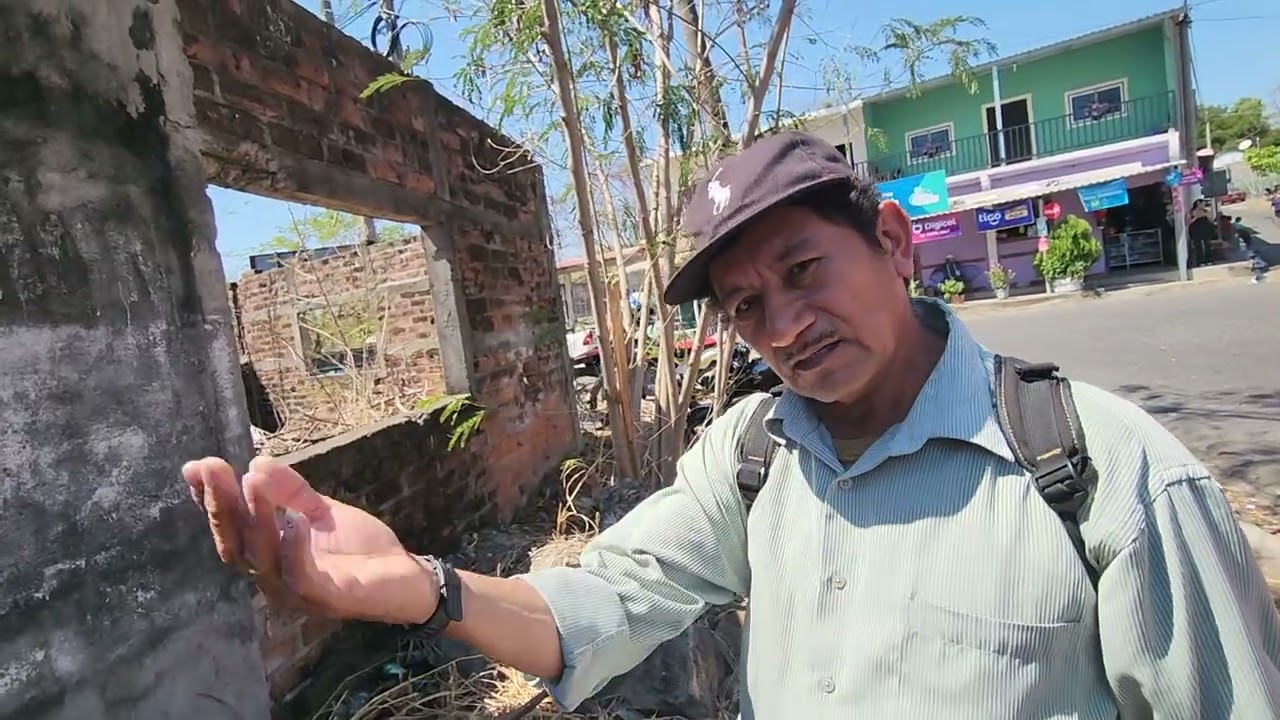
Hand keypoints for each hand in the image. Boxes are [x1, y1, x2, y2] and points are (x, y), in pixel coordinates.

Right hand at [182, 456, 437, 624]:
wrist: (403, 575)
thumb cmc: (357, 547)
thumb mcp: (320, 509)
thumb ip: (290, 490)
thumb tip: (255, 463)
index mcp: (267, 554)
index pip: (229, 528)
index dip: (209, 500)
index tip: (196, 467)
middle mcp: (271, 576)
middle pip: (235, 543)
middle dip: (221, 505)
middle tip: (213, 469)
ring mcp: (296, 591)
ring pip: (263, 558)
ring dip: (255, 519)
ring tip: (251, 483)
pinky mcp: (326, 599)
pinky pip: (302, 576)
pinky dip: (295, 549)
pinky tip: (296, 521)